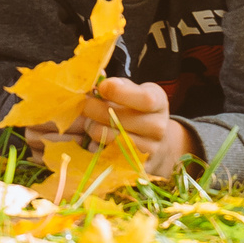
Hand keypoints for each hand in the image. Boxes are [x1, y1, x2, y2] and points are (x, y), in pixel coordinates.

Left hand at [77, 77, 193, 177]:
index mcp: (158, 101)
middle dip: (96, 110)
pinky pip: (112, 157)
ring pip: (114, 139)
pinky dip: (99, 147)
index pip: (144, 99)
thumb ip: (116, 85)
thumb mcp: (132, 92)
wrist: (155, 142)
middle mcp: (159, 126)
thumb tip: (98, 75)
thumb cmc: (136, 110)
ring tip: (90, 123)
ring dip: (94, 129)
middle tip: (84, 105)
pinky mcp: (139, 167)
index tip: (101, 86)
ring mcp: (151, 149)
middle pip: (122, 119)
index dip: (120, 92)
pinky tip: (95, 140)